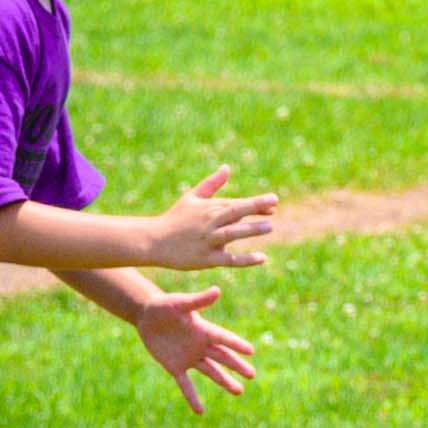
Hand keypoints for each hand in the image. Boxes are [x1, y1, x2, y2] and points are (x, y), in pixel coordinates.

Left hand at [134, 286, 258, 413]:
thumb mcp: (180, 303)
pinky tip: (200, 411)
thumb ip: (198, 300)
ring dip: (224, 381)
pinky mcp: (175, 367)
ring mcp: (189, 357)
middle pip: (222, 358)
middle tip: (251, 374)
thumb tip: (217, 291)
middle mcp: (200, 345)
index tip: (251, 351)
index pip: (224, 339)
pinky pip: (186, 384)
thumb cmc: (164, 305)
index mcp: (204, 330)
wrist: (147, 316)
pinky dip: (192, 397)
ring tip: (238, 391)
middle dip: (237, 366)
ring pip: (211, 372)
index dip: (236, 344)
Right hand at [153, 166, 275, 269]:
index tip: (273, 201)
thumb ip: (211, 184)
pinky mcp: (206, 259)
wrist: (153, 241)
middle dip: (254, 208)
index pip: (236, 204)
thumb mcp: (192, 197)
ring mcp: (207, 241)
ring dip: (250, 230)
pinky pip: (229, 259)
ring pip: (232, 234)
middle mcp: (209, 223)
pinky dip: (245, 259)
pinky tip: (262, 258)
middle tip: (274, 206)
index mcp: (208, 208)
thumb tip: (227, 167)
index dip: (255, 203)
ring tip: (269, 227)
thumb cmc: (175, 218)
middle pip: (234, 214)